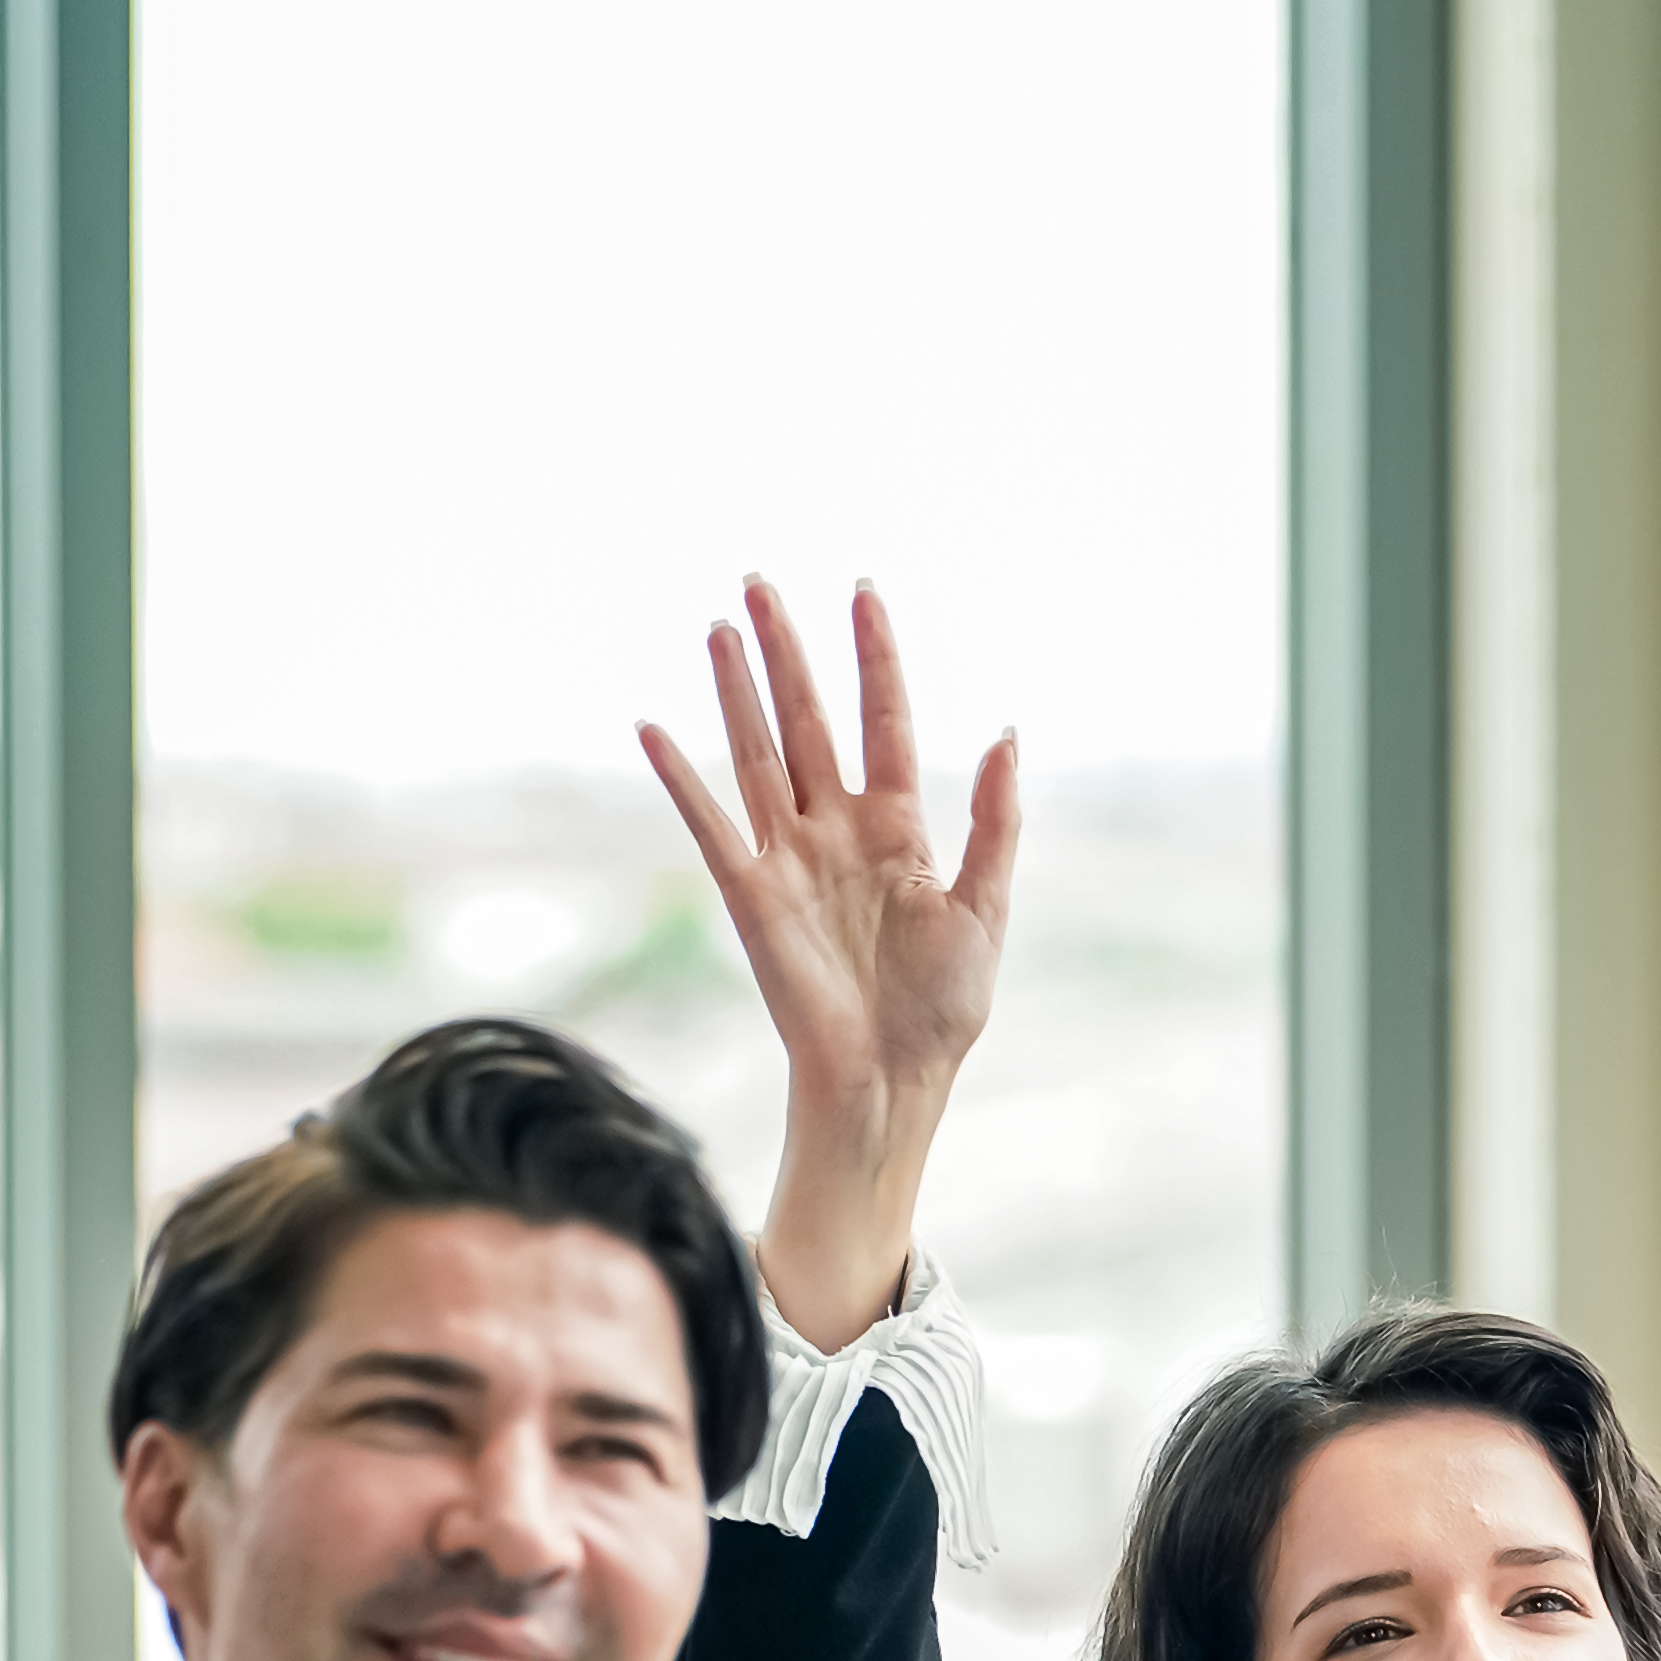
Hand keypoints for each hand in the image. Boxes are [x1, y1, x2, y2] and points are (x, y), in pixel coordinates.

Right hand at [636, 575, 1021, 1352]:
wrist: (891, 1078)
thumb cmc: (943, 1007)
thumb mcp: (985, 907)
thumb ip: (993, 820)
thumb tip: (1006, 733)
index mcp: (901, 828)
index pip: (883, 720)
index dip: (875, 658)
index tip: (863, 591)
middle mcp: (838, 829)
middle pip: (808, 720)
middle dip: (787, 651)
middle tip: (760, 582)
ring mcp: (791, 857)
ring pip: (759, 754)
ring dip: (738, 691)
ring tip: (720, 626)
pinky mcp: (751, 894)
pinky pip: (711, 824)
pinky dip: (683, 779)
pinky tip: (655, 730)